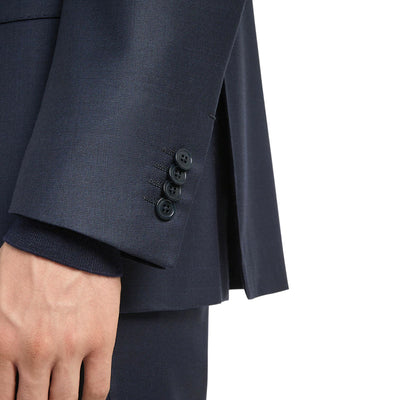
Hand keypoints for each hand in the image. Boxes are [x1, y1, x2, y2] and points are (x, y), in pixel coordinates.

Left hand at [0, 242, 120, 399]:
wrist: (68, 236)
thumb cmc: (30, 259)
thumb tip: (1, 360)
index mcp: (2, 342)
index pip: (3, 398)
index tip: (21, 398)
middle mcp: (34, 352)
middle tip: (41, 397)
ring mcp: (70, 347)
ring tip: (63, 399)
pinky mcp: (100, 339)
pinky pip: (97, 387)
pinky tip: (87, 399)